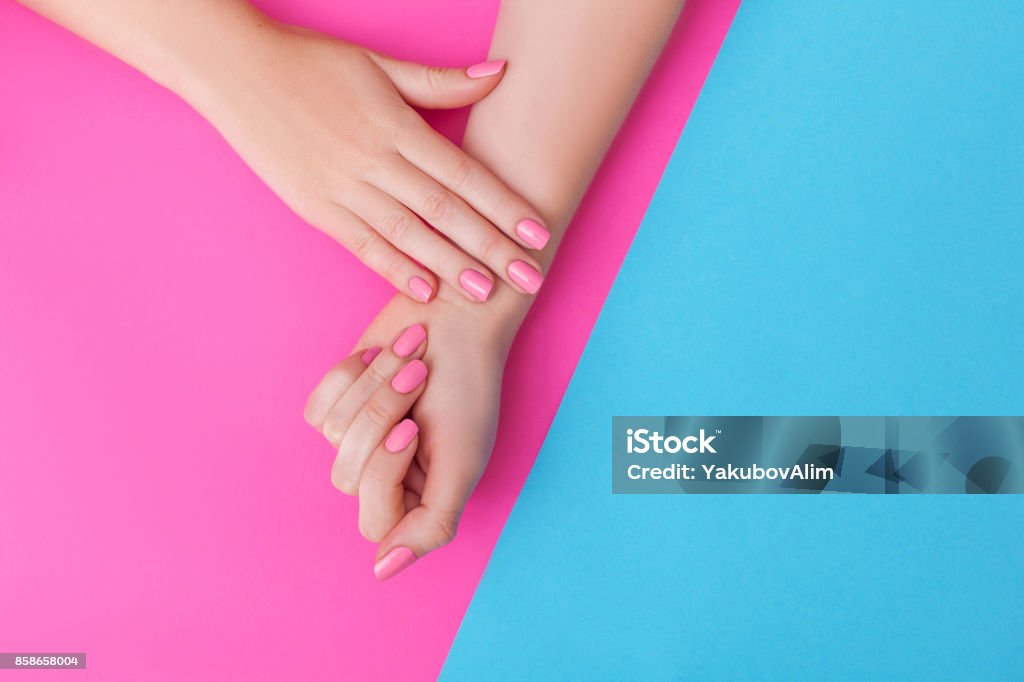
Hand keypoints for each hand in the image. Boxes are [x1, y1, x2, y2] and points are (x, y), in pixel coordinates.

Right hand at [193, 19, 549, 302]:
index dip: (503, 204)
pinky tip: (423, 289)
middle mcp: (373, 159)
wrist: (233, 69)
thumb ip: (440, 81)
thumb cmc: (311, 62)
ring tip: (485, 293)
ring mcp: (341, 187)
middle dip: (490, 246)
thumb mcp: (379, 63)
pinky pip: (360, 243)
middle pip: (443, 210)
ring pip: (406, 233)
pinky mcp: (314, 208)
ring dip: (448, 264)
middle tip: (529, 277)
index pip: (462, 172)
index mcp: (395, 125)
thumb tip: (501, 72)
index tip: (539, 232)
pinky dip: (391, 267)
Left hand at [304, 291, 519, 578]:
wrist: (458, 314)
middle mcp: (388, 473)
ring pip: (333, 435)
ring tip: (410, 357)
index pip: (376, 520)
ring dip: (374, 385)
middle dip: (381, 416)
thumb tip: (384, 570)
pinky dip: (350, 374)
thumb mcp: (463, 461)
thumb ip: (432, 523)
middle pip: (347, 476)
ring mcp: (361, 437)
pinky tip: (382, 354)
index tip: (412, 431)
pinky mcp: (341, 402)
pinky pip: (317, 408)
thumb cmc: (468, 385)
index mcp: (422, 496)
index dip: (385, 473)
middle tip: (419, 378)